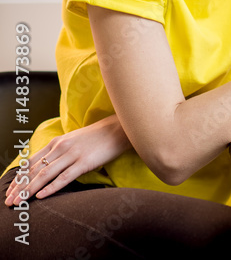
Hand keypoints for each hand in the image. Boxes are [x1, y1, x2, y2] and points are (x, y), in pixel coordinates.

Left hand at [5, 115, 128, 206]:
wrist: (119, 128)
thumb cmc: (98, 136)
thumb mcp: (74, 140)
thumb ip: (60, 150)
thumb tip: (48, 164)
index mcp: (56, 142)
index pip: (31, 162)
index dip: (19, 178)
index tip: (10, 191)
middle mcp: (61, 147)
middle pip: (34, 170)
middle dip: (19, 187)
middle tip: (8, 201)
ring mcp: (72, 154)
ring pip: (45, 174)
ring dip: (29, 190)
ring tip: (19, 202)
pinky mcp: (84, 162)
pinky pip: (64, 177)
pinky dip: (51, 187)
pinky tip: (41, 196)